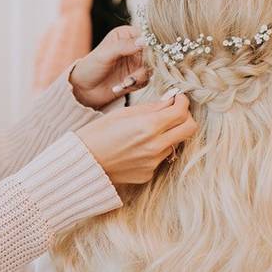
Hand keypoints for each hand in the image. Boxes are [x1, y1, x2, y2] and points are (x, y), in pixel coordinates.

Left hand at [69, 26, 149, 108]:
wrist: (83, 90)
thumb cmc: (90, 67)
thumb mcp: (105, 54)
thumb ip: (124, 46)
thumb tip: (144, 40)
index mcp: (127, 35)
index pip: (147, 36)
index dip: (151, 45)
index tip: (148, 56)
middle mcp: (134, 47)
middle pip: (154, 53)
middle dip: (145, 66)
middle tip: (134, 75)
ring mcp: (137, 62)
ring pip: (151, 68)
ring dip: (139, 77)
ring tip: (124, 83)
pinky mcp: (137, 77)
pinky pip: (146, 80)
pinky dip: (135, 85)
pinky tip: (119, 87)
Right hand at [76, 94, 196, 184]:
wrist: (81, 163)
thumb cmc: (97, 134)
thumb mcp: (122, 113)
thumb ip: (151, 107)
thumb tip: (170, 100)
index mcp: (148, 126)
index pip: (181, 111)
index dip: (183, 100)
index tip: (177, 98)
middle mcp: (155, 145)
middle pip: (190, 129)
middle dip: (185, 117)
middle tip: (174, 112)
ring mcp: (153, 162)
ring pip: (175, 143)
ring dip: (168, 134)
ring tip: (146, 132)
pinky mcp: (148, 174)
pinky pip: (160, 158)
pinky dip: (154, 150)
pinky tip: (136, 148)